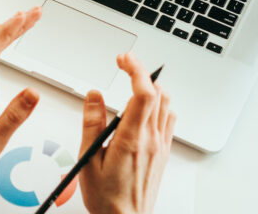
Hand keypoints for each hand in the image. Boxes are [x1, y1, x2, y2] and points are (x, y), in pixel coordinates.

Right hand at [78, 53, 175, 213]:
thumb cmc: (108, 198)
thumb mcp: (88, 160)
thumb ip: (91, 124)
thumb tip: (93, 96)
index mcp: (132, 139)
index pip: (144, 93)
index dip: (136, 69)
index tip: (124, 59)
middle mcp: (152, 140)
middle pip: (158, 93)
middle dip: (142, 72)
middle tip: (125, 64)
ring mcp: (160, 146)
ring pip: (167, 104)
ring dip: (153, 87)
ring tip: (135, 82)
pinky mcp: (163, 153)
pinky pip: (169, 120)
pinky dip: (160, 105)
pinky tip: (148, 108)